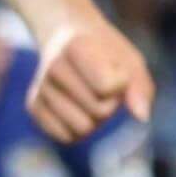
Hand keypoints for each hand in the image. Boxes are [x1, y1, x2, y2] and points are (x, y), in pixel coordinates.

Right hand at [23, 12, 150, 143]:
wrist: (67, 38)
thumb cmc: (106, 53)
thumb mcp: (131, 61)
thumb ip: (141, 88)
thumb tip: (142, 117)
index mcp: (76, 47)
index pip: (107, 88)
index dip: (121, 83)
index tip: (114, 68)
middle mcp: (53, 67)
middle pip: (98, 112)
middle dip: (109, 104)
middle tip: (101, 85)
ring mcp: (40, 88)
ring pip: (82, 129)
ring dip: (94, 119)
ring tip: (89, 96)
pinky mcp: (33, 107)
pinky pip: (66, 138)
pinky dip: (78, 129)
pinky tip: (76, 108)